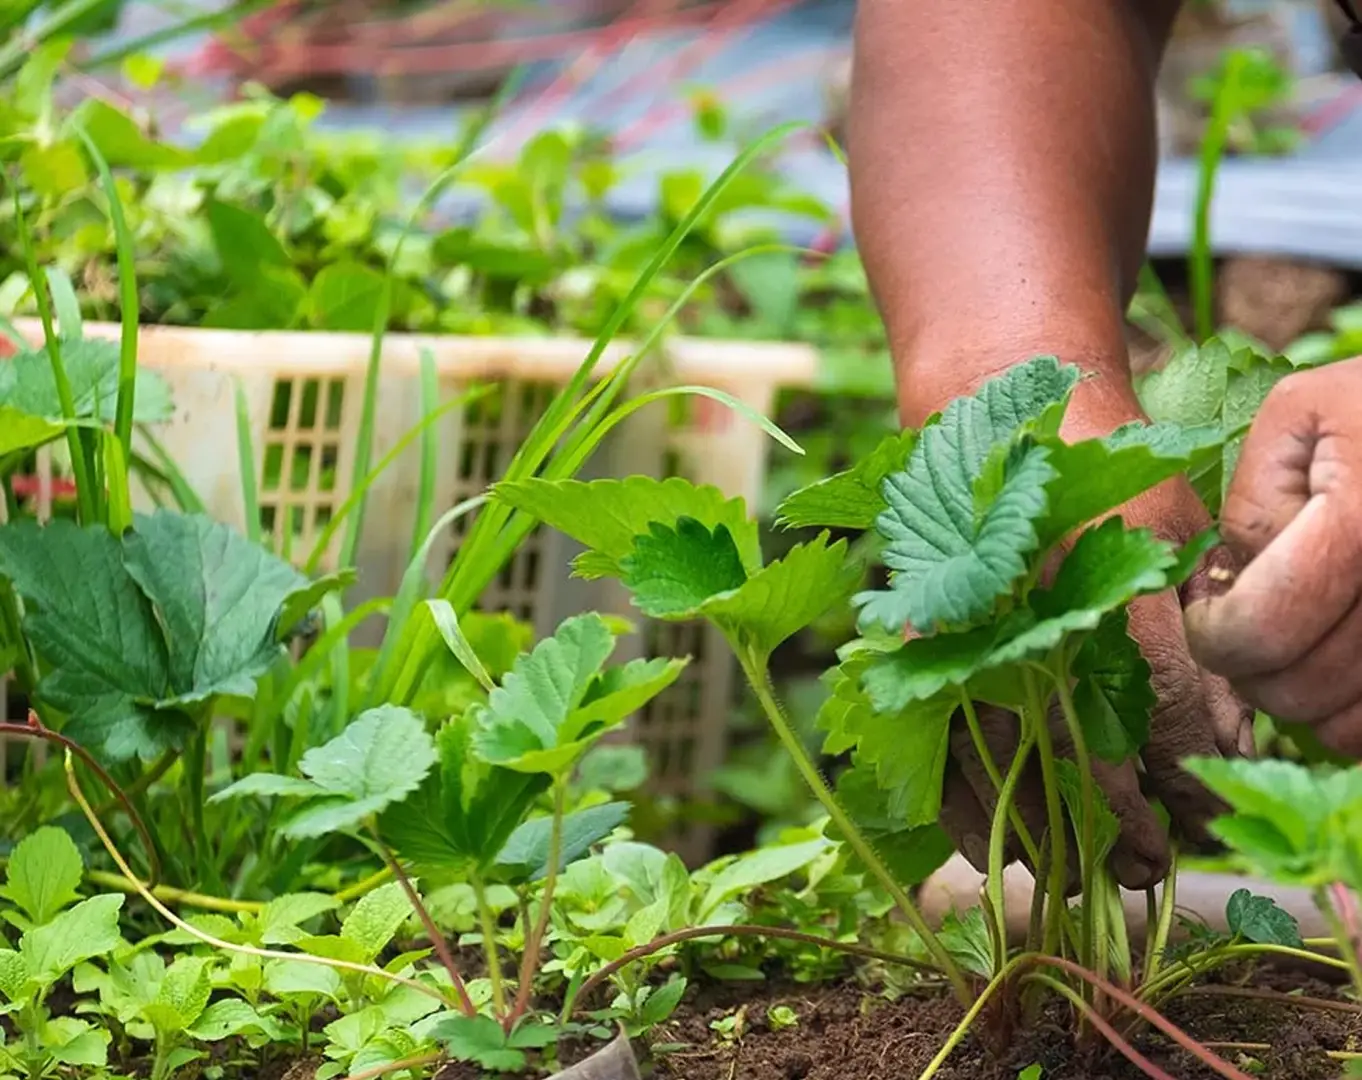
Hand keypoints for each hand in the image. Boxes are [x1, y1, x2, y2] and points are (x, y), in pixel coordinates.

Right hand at [930, 372, 1251, 889]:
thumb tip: (1224, 735)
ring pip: (1000, 760)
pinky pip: (928, 742)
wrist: (982, 405)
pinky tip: (989, 847)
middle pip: (1076, 749)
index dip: (1186, 773)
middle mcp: (1027, 608)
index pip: (1160, 705)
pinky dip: (956, 806)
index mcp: (1104, 570)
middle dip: (1119, 823)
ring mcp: (960, 626)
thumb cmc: (1092, 461)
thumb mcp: (1171, 520)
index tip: (1201, 808)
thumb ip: (1197, 624)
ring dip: (1044, 832)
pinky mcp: (912, 641)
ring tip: (1085, 874)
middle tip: (1149, 866)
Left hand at [1184, 358, 1361, 756]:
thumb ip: (1255, 498)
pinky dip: (1351, 718)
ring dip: (1303, 705)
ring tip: (1293, 644)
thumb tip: (1237, 582)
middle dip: (1249, 672)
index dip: (1212, 636)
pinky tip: (1337, 662)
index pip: (1261, 630)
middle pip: (1303, 689)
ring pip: (1349, 728)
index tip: (1205, 613)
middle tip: (1243, 630)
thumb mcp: (1300, 412)